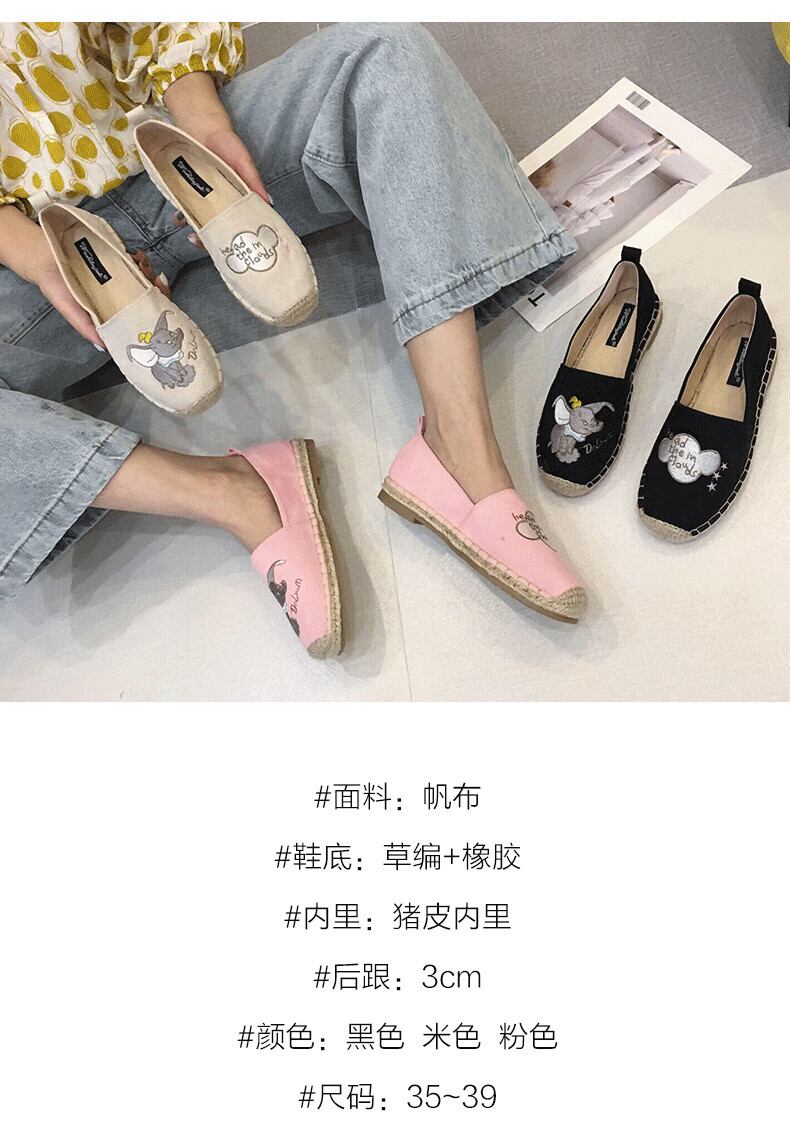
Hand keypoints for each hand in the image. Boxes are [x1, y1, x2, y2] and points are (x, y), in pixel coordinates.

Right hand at [33, 244, 169, 350]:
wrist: (41, 257)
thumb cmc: (56, 287)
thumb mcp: (72, 313)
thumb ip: (87, 329)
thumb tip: (105, 347)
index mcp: (112, 309)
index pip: (138, 313)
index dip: (153, 310)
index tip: (161, 305)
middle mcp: (118, 293)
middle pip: (147, 294)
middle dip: (158, 289)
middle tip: (157, 282)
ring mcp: (118, 275)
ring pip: (143, 276)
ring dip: (149, 271)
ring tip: (143, 267)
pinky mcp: (114, 256)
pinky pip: (133, 258)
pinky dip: (139, 258)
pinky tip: (136, 257)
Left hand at [163, 73, 270, 246]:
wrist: (202, 126)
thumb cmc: (228, 144)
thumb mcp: (244, 163)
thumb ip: (254, 183)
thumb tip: (268, 204)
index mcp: (238, 199)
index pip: (239, 223)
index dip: (237, 238)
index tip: (233, 249)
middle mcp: (221, 203)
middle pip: (218, 227)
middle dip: (211, 240)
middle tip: (206, 244)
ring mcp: (203, 199)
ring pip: (201, 221)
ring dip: (195, 230)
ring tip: (190, 235)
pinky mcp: (188, 192)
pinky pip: (184, 208)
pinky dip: (181, 215)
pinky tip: (178, 218)